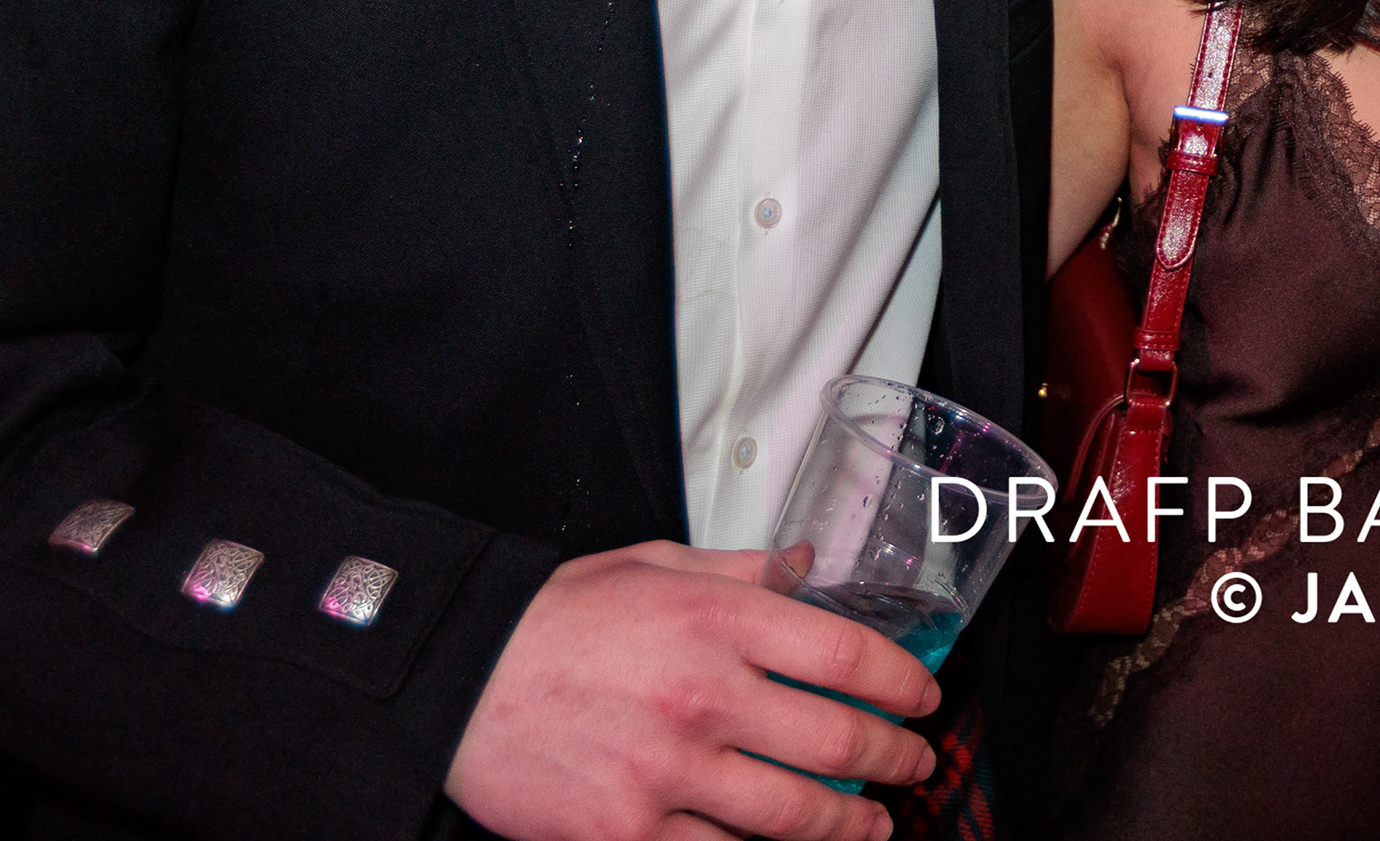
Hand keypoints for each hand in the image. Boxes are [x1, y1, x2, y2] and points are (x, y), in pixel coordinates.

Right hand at [445, 543, 934, 840]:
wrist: (454, 678)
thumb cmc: (554, 619)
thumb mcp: (654, 564)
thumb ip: (741, 571)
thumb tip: (805, 569)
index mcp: (718, 621)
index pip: (849, 655)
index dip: (904, 684)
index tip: (924, 698)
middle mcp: (704, 698)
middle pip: (838, 743)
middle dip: (895, 759)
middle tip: (915, 764)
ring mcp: (667, 775)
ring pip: (793, 816)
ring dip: (849, 825)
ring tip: (873, 824)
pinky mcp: (626, 834)